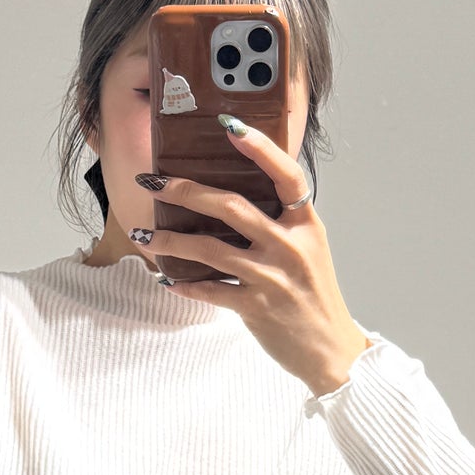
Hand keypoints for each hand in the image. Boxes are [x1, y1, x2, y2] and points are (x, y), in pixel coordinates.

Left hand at [139, 116, 372, 397]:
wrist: (330, 350)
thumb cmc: (313, 295)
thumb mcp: (308, 250)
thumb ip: (279, 223)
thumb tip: (228, 198)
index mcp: (305, 225)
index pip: (285, 175)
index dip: (260, 148)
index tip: (229, 125)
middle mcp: (290, 246)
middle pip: (231, 206)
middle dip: (184, 191)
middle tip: (152, 182)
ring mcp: (272, 277)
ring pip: (209, 249)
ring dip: (170, 241)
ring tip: (143, 235)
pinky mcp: (257, 307)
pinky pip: (210, 290)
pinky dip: (185, 284)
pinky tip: (166, 279)